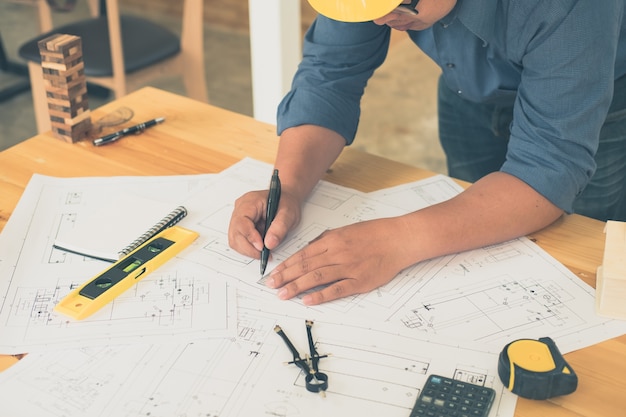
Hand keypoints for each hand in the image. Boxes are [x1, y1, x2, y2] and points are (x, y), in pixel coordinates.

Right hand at [228, 189, 300, 258]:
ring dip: (247, 250)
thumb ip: (280, 227)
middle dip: (248, 247)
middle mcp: (240, 209)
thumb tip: (269, 244)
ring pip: (234, 239)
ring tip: (263, 253)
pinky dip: (248, 248)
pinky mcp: (240, 226)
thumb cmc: (286, 203)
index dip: (249, 236)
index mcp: (250, 202)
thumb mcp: (288, 213)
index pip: (241, 221)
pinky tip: (260, 249)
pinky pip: (238, 241)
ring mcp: (238, 217)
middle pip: (235, 232)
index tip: (261, 247)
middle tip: (263, 255)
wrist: (285, 200)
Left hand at [265, 218, 409, 304]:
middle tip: (271, 286)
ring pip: (316, 277)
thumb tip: (309, 249)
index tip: (273, 273)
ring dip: (297, 286)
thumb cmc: (374, 233)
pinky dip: (321, 295)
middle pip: (305, 266)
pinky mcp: (359, 280)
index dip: (286, 265)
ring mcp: (348, 267)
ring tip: (283, 294)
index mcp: (332, 240)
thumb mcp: (346, 230)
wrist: (398, 239)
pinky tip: (308, 300)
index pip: (302, 254)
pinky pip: (337, 289)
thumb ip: (327, 240)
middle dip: (285, 276)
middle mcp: (337, 253)